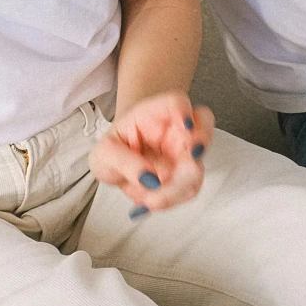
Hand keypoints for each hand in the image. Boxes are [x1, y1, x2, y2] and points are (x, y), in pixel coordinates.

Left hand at [90, 93, 212, 214]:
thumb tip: (147, 178)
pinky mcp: (186, 178)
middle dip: (201, 143)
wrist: (117, 164)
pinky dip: (171, 201)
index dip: (184, 110)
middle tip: (190, 161)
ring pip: (199, 165)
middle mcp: (175, 131)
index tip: (185, 125)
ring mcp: (184, 155)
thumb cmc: (114, 148)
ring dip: (179, 187)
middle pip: (202, 127)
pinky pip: (188, 189)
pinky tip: (149, 204)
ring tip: (151, 201)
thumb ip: (122, 161)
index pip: (176, 102)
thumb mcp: (104, 153)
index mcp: (154, 114)